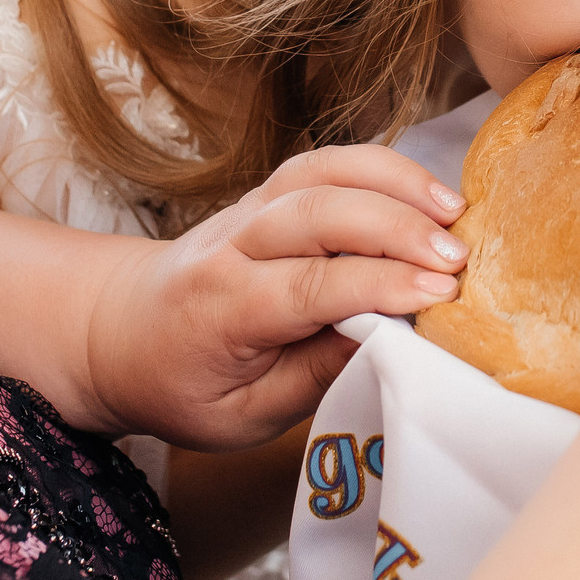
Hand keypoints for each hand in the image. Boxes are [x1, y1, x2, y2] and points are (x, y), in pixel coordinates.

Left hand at [82, 144, 469, 449]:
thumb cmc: (182, 384)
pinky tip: (425, 191)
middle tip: (460, 258)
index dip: (380, 285)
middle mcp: (231, 243)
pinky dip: (379, 166)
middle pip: (317, 212)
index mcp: (222, 308)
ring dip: (394, 181)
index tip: (441, 294)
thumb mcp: (239, 416)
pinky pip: (325, 162)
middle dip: (396, 229)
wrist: (119, 331)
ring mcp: (247, 207)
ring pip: (322, 171)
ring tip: (455, 211)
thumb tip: (383, 343)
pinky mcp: (266, 192)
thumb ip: (308, 379)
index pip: (310, 284)